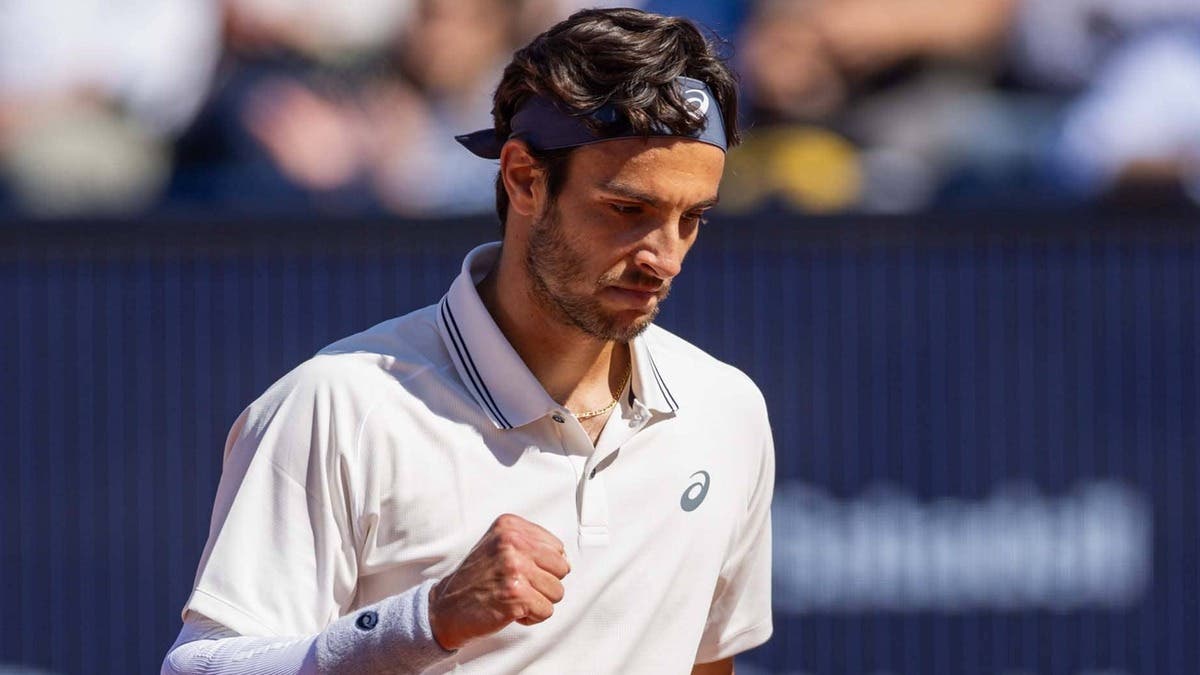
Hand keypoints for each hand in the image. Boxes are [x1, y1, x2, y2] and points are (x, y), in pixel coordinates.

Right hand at [427, 514, 569, 649]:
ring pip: (557, 592)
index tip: (520, 571)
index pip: (557, 547)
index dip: (543, 566)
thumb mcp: (498, 544)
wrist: (445, 608)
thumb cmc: (476, 579)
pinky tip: (511, 610)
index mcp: (510, 525)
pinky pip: (546, 611)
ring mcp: (514, 568)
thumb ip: (530, 543)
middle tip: (518, 587)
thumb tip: (565, 559)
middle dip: (544, 584)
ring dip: (538, 601)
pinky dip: (531, 617)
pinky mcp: (516, 595)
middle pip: (561, 569)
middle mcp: (512, 542)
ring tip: (513, 597)